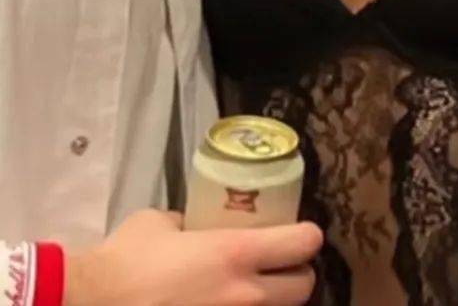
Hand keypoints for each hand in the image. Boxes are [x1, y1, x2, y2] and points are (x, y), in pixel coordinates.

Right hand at [64, 209, 321, 305]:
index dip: (307, 235)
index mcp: (237, 253)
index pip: (304, 242)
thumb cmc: (125, 261)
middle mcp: (244, 295)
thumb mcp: (161, 223)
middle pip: (304, 287)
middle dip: (297, 275)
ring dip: (273, 303)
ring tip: (253, 294)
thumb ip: (189, 221)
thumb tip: (194, 223)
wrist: (89, 305)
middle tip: (280, 268)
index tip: (298, 232)